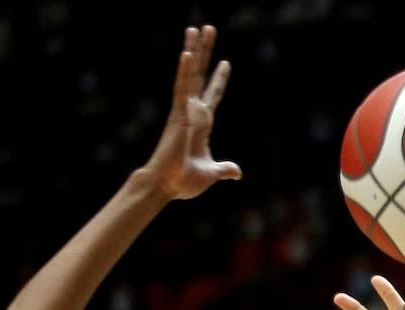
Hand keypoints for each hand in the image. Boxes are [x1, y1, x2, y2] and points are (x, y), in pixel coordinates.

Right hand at [140, 26, 241, 200]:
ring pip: (190, 74)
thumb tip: (237, 172)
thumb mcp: (211, 172)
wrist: (167, 186)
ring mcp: (184, 110)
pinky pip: (181, 88)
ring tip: (196, 28)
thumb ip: (224, 169)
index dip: (219, 80)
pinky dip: (184, 71)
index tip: (226, 63)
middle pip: (200, 75)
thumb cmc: (184, 180)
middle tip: (209, 29)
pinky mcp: (177, 115)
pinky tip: (187, 53)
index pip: (212, 95)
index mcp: (201, 123)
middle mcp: (192, 111)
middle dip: (206, 52)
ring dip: (194, 50)